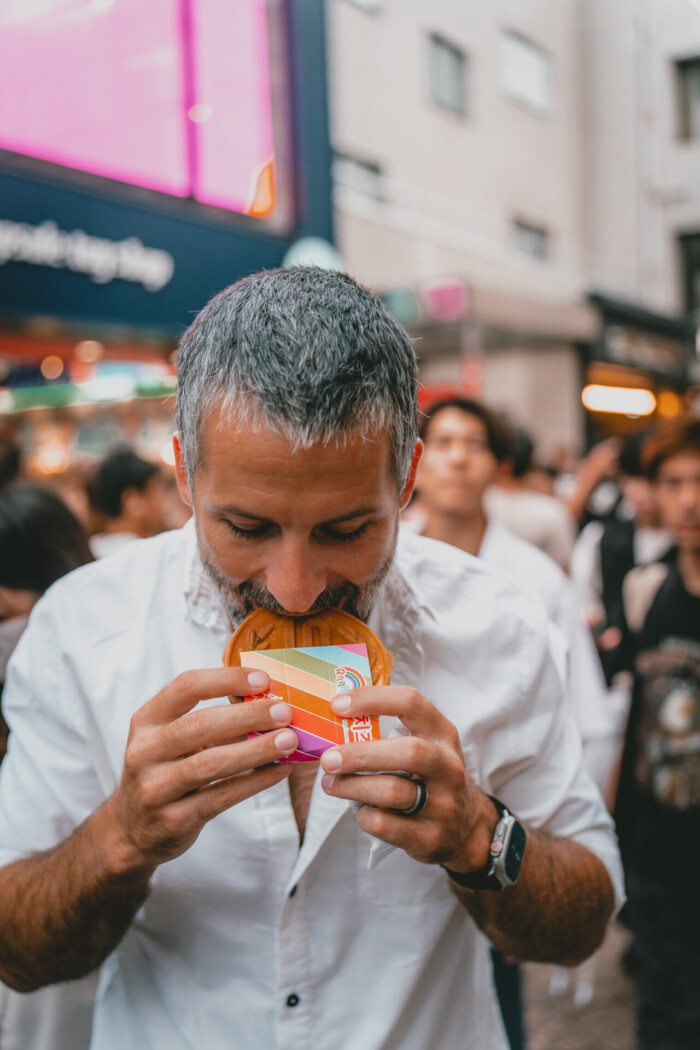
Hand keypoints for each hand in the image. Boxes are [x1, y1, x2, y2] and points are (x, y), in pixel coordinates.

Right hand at [104, 668, 297, 874]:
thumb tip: (268, 703)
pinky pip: (220, 797)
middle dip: (247, 716)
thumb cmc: (164, 772)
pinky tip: (279, 771)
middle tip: (283, 711)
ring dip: (255, 750)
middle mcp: (144, 751)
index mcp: (146, 721)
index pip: (186, 687)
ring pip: (210, 764)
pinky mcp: (172, 820)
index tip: (263, 679)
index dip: (226, 679)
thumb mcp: (171, 740)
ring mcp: (154, 788)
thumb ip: (211, 721)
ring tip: (288, 741)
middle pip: (199, 725)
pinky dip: (254, 782)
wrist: (131, 831)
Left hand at [319, 686, 496, 871]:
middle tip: (328, 759)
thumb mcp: (424, 746)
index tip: (337, 705)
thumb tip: (333, 724)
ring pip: (391, 791)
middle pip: (406, 752)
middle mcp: (448, 765)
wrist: (465, 828)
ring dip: (352, 787)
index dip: (371, 699)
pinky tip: (361, 811)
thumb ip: (389, 733)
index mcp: (442, 733)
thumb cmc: (429, 777)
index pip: (410, 702)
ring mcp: (444, 804)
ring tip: (331, 784)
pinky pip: (386, 825)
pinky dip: (364, 817)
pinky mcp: (432, 838)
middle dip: (359, 754)